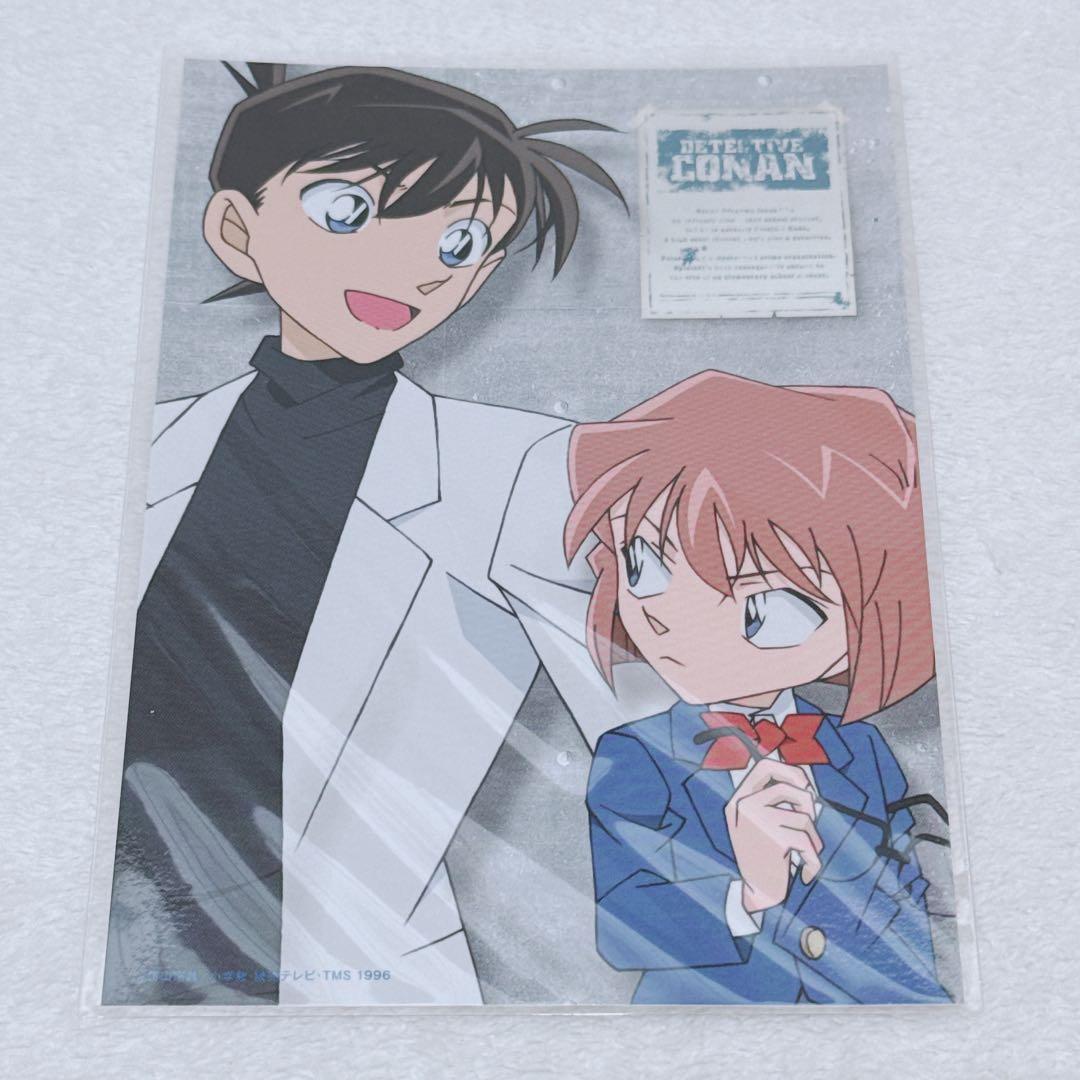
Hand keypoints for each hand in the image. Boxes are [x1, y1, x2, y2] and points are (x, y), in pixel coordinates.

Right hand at [724, 759, 823, 914]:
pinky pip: (807, 841)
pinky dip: (814, 859)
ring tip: (807, 855)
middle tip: (811, 824)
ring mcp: (757, 822)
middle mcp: (743, 807)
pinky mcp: (773, 840)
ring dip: (812, 839)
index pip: (764, 767)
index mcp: (738, 800)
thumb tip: (809, 790)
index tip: (805, 785)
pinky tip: (808, 872)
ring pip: (802, 818)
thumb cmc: (763, 860)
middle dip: (808, 805)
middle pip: (788, 789)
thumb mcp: (760, 827)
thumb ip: (776, 805)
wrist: (756, 895)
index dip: (789, 770)